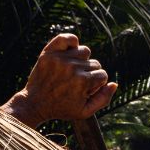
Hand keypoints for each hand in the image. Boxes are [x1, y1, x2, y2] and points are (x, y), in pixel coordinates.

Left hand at [2, 33, 117, 126]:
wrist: (34, 103)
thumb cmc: (62, 108)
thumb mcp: (85, 111)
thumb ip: (103, 99)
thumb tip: (114, 84)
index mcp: (82, 82)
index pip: (103, 75)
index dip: (96, 85)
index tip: (86, 91)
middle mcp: (72, 67)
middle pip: (95, 63)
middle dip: (90, 74)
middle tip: (76, 83)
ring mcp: (60, 58)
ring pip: (84, 51)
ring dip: (82, 61)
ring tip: (72, 71)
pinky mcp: (49, 52)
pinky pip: (67, 38)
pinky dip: (72, 42)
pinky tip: (69, 52)